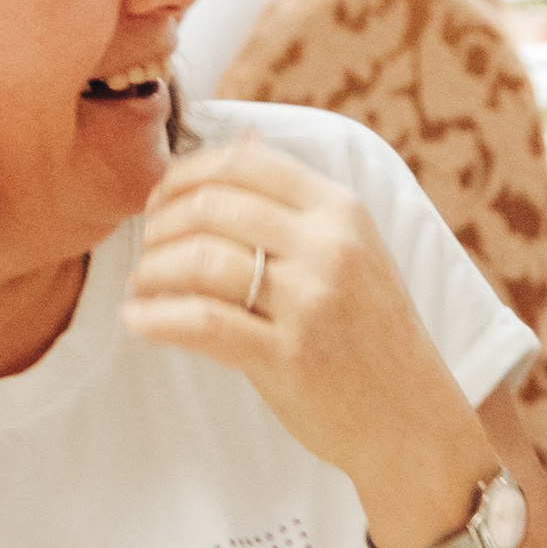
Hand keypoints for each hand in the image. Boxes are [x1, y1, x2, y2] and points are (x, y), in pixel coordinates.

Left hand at [124, 136, 493, 547]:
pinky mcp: (287, 356)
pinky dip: (158, 317)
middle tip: (145, 248)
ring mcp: (309, 300)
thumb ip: (295, 198)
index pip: (246, 162)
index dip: (187, 174)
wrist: (407, 410)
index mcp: (341, 209)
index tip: (162, 199)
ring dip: (152, 271)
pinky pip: (204, 323)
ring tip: (141, 286)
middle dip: (161, 223)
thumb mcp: (351, 245)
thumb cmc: (370, 326)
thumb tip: (242, 137)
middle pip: (214, 206)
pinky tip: (139, 319)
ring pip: (202, 260)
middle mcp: (328, 245)